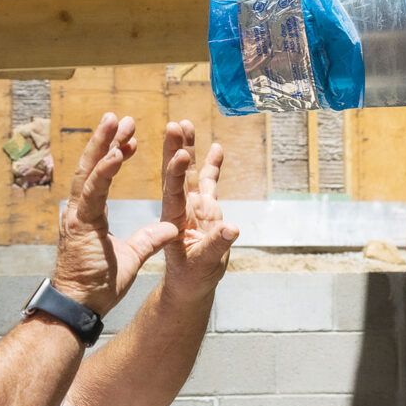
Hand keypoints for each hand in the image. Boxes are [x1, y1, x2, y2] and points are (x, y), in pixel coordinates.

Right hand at [49, 114, 179, 315]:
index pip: (102, 177)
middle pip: (93, 166)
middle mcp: (81, 210)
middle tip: (119, 116)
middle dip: (105, 139)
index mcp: (90, 214)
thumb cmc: (100, 285)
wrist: (81, 306)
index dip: (113, 156)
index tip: (128, 140)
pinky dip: (104, 171)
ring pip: (89, 171)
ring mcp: (78, 215)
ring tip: (115, 121)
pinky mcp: (80, 224)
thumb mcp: (132, 256)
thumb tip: (170, 228)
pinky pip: (93, 191)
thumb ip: (149, 240)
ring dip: (103, 144)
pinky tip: (115, 153)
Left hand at [156, 120, 238, 296]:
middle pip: (176, 174)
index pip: (173, 192)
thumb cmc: (192, 277)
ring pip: (190, 172)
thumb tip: (232, 228)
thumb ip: (215, 246)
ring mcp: (193, 205)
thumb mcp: (202, 265)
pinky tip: (217, 147)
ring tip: (186, 123)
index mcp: (174, 220)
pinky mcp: (206, 207)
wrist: (191, 282)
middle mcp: (181, 207)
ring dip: (188, 148)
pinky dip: (212, 165)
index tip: (178, 153)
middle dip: (173, 149)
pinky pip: (209, 182)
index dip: (175, 172)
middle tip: (173, 125)